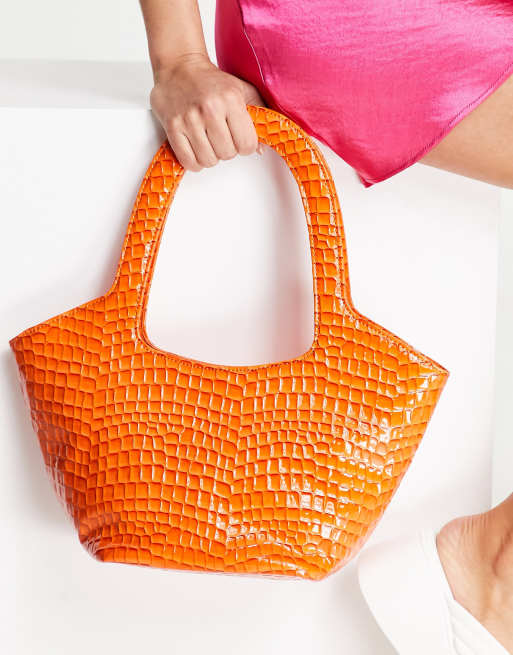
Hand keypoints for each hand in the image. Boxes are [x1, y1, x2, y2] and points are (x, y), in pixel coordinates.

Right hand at [150, 53, 266, 171]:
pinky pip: (188, 161)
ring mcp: (189, 119)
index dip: (245, 145)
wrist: (179, 66)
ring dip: (210, 156)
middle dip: (227, 150)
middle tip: (221, 137)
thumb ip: (259, 115)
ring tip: (207, 141)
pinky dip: (194, 161)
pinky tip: (196, 148)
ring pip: (208, 161)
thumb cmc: (212, 81)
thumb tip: (262, 148)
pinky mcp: (172, 127)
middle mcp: (210, 109)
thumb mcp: (242, 90)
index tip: (238, 137)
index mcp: (231, 99)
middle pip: (227, 154)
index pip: (247, 145)